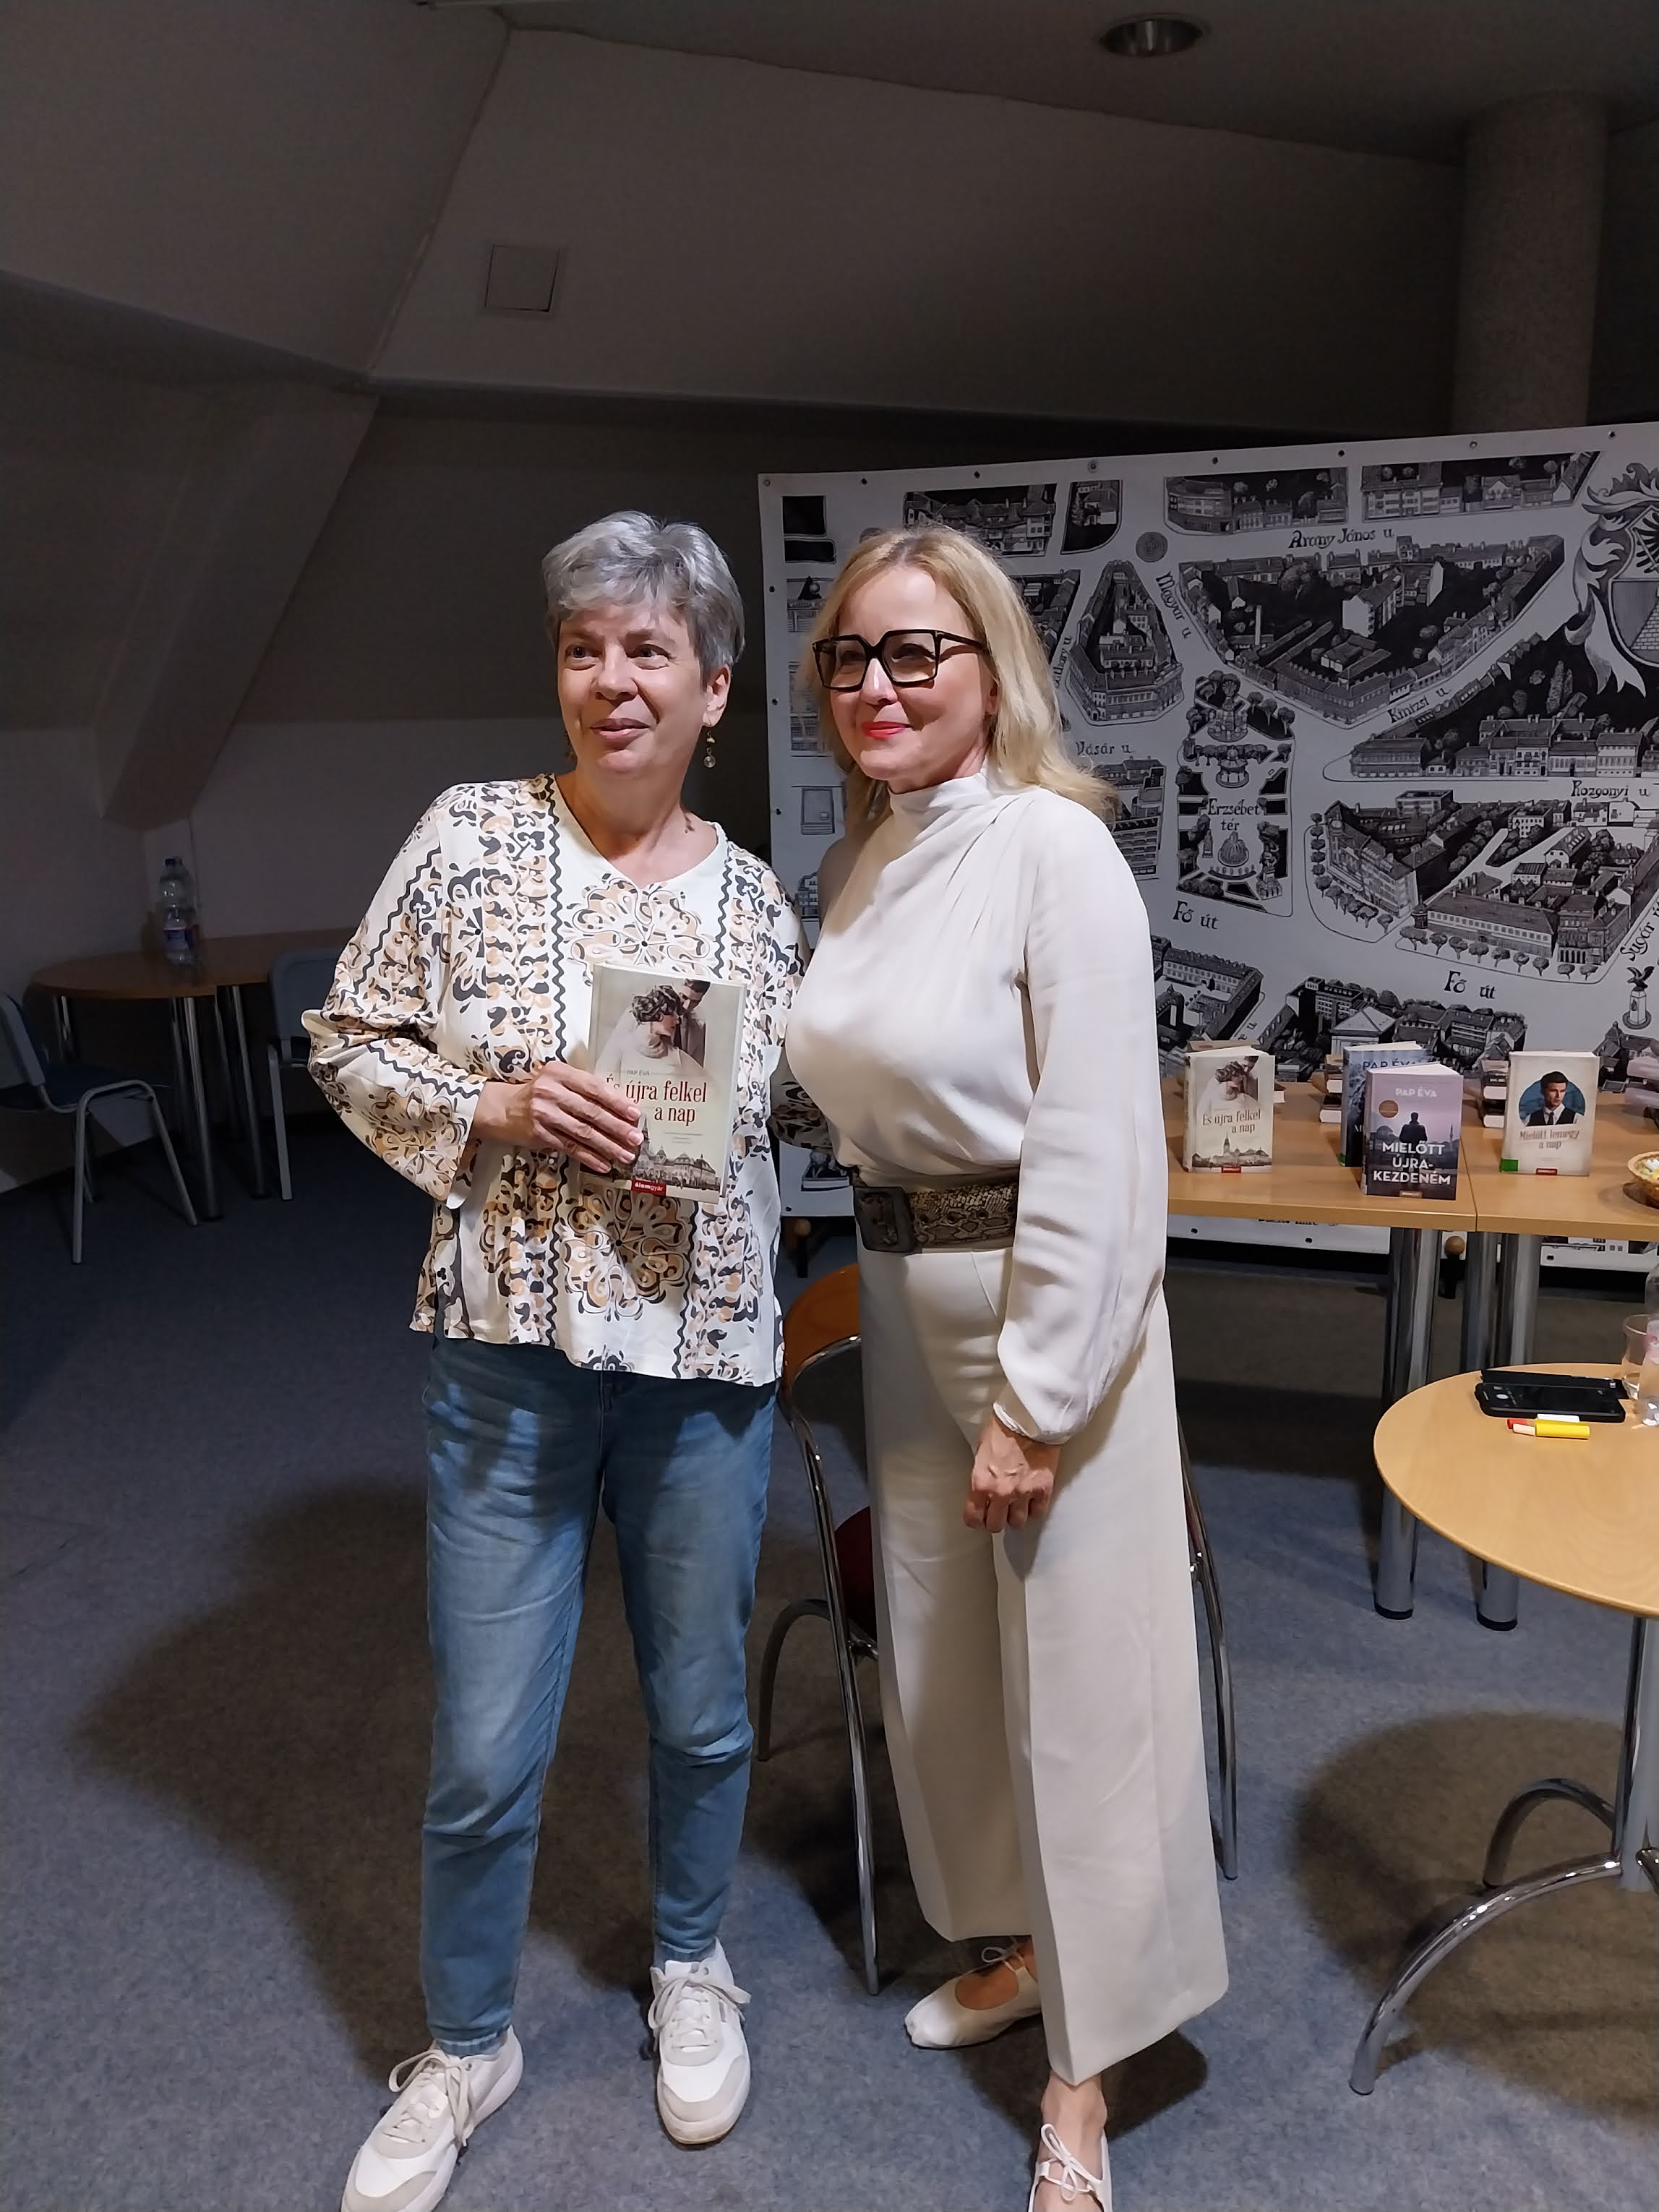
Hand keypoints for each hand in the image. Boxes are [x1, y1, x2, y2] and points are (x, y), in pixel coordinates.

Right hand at [474, 1063, 639, 1171]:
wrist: (500, 1108)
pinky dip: (589, 1157)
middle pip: (591, 1112)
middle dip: (617, 1127)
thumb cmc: (536, 1093)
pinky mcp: (539, 1134)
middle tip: (636, 1139)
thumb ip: (583, 1090)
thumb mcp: (557, 1082)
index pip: (594, 1087)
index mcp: (559, 1073)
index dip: (617, 1102)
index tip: (635, 1114)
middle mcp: (551, 1091)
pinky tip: (604, 1164)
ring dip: (607, 1146)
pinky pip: (569, 1147)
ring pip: (583, 1132)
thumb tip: (619, 1108)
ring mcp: (544, 1114)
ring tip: (625, 1155)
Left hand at [964, 1413, 1059, 1533]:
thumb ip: (981, 1474)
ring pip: (1018, 1522)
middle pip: (996, 1525)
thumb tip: (983, 1487)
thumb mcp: (981, 1451)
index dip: (976, 1520)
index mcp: (981, 1483)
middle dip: (996, 1519)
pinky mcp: (1043, 1489)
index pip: (973, 1518)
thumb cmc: (1003, 1428)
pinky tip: (1032, 1500)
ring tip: (1017, 1505)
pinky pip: (1038, 1513)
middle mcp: (1000, 1493)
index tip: (980, 1517)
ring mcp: (1023, 1493)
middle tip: (999, 1511)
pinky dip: (1035, 1509)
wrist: (1030, 1419)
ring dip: (1016, 1515)